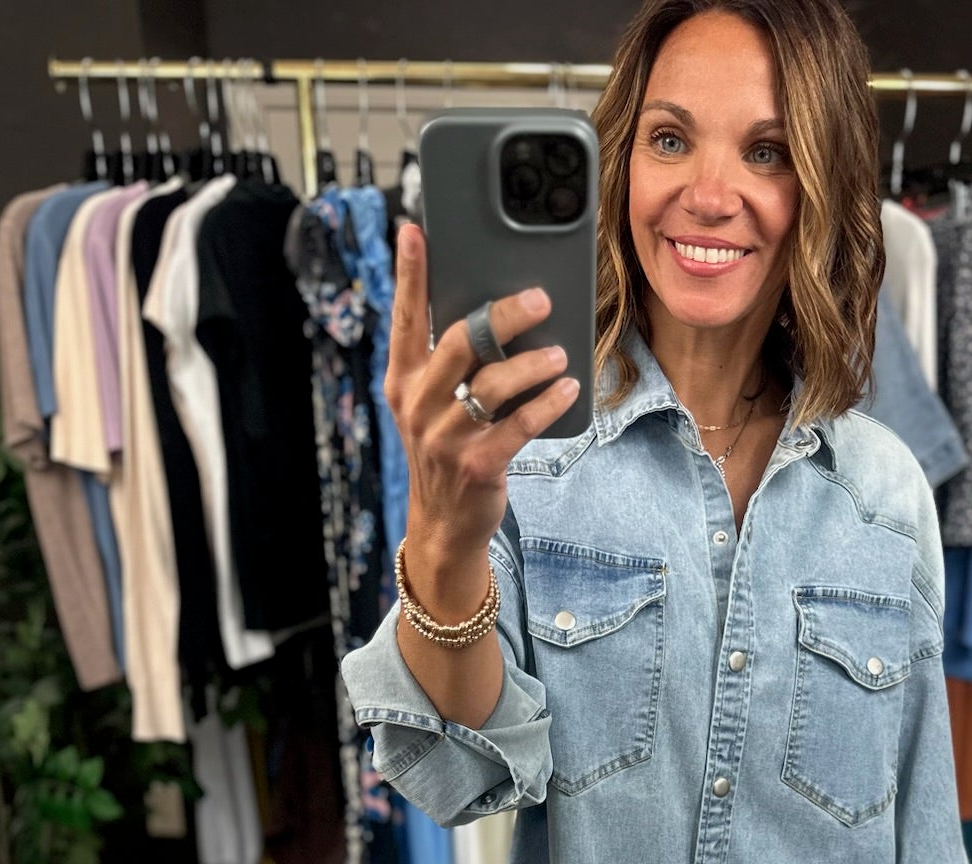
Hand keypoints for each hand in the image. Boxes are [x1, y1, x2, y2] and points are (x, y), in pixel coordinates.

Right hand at [385, 222, 580, 566]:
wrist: (444, 524)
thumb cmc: (447, 451)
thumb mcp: (431, 406)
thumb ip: (448, 364)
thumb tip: (492, 314)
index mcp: (404, 381)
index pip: (405, 318)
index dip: (410, 273)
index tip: (415, 231)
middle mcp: (418, 405)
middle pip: (460, 342)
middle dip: (502, 315)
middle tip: (538, 300)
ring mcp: (445, 438)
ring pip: (492, 383)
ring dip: (533, 363)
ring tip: (559, 354)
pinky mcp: (477, 464)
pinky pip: (519, 425)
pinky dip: (547, 403)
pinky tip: (568, 389)